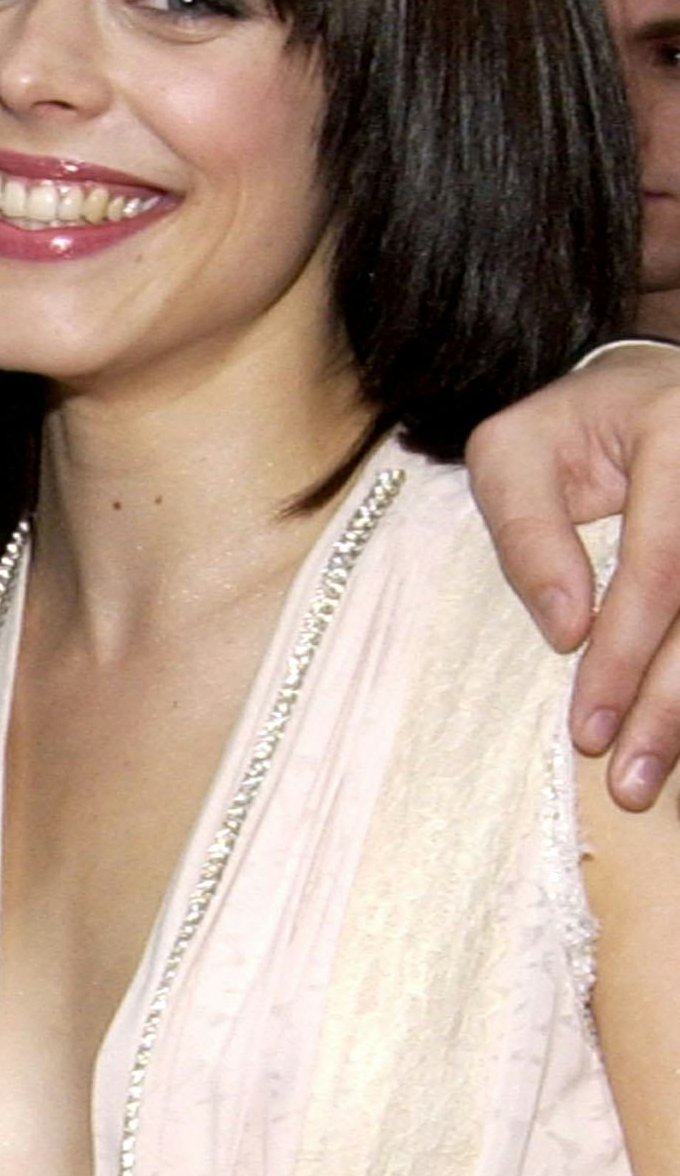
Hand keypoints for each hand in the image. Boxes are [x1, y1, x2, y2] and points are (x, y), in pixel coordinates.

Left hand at [464, 344, 679, 804]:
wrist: (654, 393)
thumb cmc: (569, 427)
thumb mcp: (511, 451)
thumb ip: (527, 530)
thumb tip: (566, 629)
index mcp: (677, 435)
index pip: (661, 563)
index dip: (625, 650)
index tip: (587, 725)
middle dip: (668, 705)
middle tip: (624, 781)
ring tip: (643, 782)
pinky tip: (675, 741)